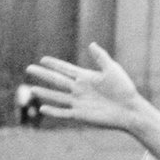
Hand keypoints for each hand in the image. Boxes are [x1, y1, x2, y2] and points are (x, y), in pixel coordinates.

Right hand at [23, 44, 159, 157]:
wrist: (130, 110)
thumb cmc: (124, 89)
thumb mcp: (112, 70)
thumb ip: (101, 58)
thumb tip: (91, 44)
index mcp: (86, 77)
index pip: (66, 69)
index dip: (55, 64)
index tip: (43, 59)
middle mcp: (79, 89)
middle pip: (57, 80)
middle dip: (43, 75)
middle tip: (29, 68)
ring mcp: (79, 102)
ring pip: (57, 96)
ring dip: (44, 93)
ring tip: (31, 89)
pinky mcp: (81, 115)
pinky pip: (64, 113)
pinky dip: (53, 111)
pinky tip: (42, 108)